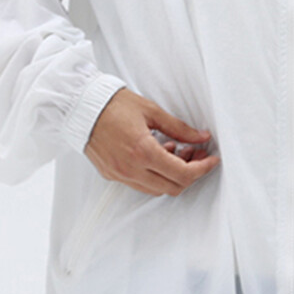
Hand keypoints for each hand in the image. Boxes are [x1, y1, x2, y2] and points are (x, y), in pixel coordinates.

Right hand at [83, 89, 217, 195]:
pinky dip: (154, 175)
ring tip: (176, 151)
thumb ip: (179, 129)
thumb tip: (201, 137)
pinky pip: (140, 184)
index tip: (212, 160)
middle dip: (190, 173)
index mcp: (143, 151)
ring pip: (156, 189)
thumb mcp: (152, 111)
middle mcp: (131, 169)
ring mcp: (120, 175)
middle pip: (172, 187)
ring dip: (172, 176)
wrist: (82, 107)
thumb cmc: (113, 105)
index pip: (183, 174)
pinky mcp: (111, 175)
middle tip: (197, 154)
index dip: (203, 169)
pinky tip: (158, 154)